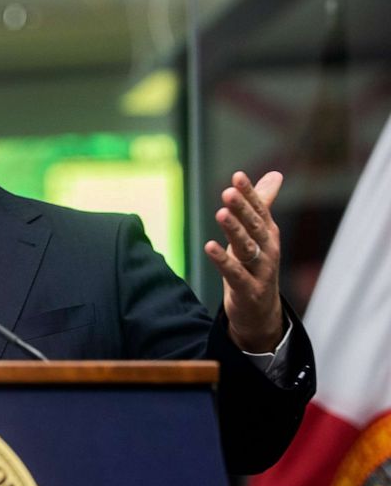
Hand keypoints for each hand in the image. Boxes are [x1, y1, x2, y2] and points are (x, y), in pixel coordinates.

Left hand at [204, 171, 283, 352]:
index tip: (237, 176)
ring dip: (234, 230)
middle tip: (228, 192)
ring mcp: (261, 271)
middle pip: (254, 226)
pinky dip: (223, 261)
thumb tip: (275, 174)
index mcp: (268, 233)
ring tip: (220, 213)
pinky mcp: (249, 290)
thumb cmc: (255, 266)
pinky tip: (209, 247)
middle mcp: (268, 249)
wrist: (261, 311)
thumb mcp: (257, 234)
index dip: (249, 193)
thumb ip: (262, 204)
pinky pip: (235, 274)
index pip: (259, 209)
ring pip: (247, 248)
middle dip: (242, 209)